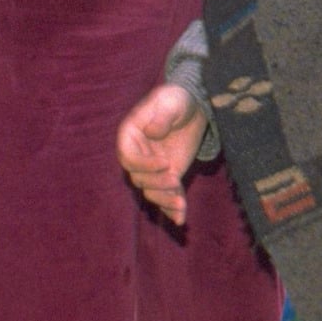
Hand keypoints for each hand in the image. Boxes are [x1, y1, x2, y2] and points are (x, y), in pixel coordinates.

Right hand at [117, 83, 205, 226]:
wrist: (193, 107)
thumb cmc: (176, 100)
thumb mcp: (171, 102)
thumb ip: (161, 116)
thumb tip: (151, 133)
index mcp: (129, 136)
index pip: (128, 158)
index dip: (144, 165)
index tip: (166, 163)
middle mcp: (137, 155)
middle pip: (139, 179)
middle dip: (156, 183)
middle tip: (175, 179)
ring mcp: (152, 168)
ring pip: (152, 191)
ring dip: (165, 200)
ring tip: (180, 204)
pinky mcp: (168, 176)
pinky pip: (168, 195)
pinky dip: (174, 209)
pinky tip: (181, 220)